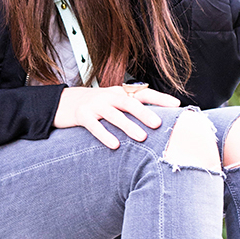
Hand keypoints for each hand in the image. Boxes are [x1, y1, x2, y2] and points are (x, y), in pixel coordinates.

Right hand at [53, 85, 180, 149]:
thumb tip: (158, 121)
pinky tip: (115, 145)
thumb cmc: (95, 106)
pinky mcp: (82, 115)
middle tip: (159, 124)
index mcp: (120, 93)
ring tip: (142, 137)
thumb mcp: (114, 103)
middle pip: (130, 103)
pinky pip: (94, 126)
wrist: (63, 102)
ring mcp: (95, 105)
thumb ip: (131, 109)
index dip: (160, 98)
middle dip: (145, 113)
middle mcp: (109, 96)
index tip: (176, 104)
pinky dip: (105, 135)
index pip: (143, 93)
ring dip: (129, 126)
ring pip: (114, 114)